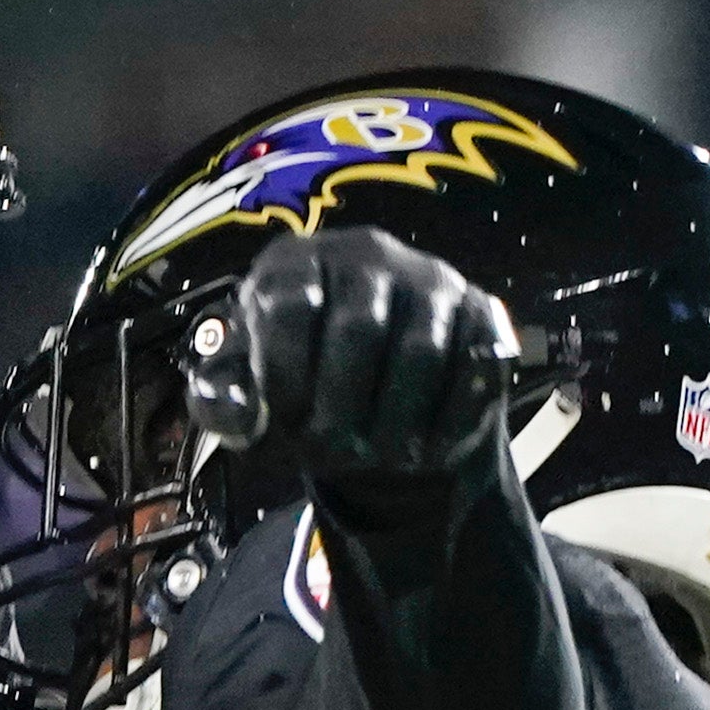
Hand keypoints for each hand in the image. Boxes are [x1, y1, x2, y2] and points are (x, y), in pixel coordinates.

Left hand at [186, 231, 522, 485]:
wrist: (377, 405)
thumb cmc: (302, 390)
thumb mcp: (250, 398)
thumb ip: (226, 402)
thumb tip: (238, 410)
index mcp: (295, 263)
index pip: (289, 304)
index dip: (286, 375)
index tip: (285, 421)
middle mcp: (366, 255)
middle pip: (360, 329)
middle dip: (344, 409)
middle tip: (336, 453)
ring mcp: (431, 280)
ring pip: (423, 352)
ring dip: (397, 423)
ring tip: (380, 455)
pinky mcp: (483, 315)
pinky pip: (477, 369)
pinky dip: (449, 424)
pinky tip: (426, 448)